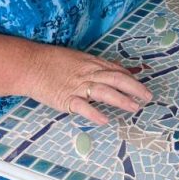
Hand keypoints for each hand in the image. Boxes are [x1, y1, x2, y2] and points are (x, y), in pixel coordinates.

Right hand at [29, 47, 152, 125]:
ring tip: (134, 107)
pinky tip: (105, 120)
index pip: (116, 70)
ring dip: (121, 100)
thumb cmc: (52, 61)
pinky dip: (94, 114)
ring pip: (103, 91)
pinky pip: (82, 107)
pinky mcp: (65, 99)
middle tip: (148, 97)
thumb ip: (95, 66)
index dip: (131, 78)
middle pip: (116, 79)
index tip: (142, 87)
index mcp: (91, 63)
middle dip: (134, 88)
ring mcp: (77, 86)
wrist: (30, 65)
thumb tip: (114, 70)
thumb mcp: (77, 59)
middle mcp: (88, 73)